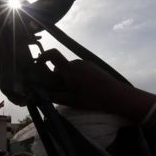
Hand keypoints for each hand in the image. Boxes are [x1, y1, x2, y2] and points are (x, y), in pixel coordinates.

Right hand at [36, 49, 155, 118]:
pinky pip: (79, 70)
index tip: (38, 64)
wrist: (117, 96)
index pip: (52, 54)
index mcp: (69, 69)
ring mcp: (86, 64)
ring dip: (68, 79)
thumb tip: (42, 94)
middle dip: (57, 78)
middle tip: (61, 92)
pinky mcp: (93, 66)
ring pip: (70, 70)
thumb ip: (55, 96)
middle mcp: (77, 63)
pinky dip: (77, 77)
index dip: (43, 57)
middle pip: (61, 67)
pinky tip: (84, 90)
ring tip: (75, 93)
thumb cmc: (93, 99)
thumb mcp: (71, 101)